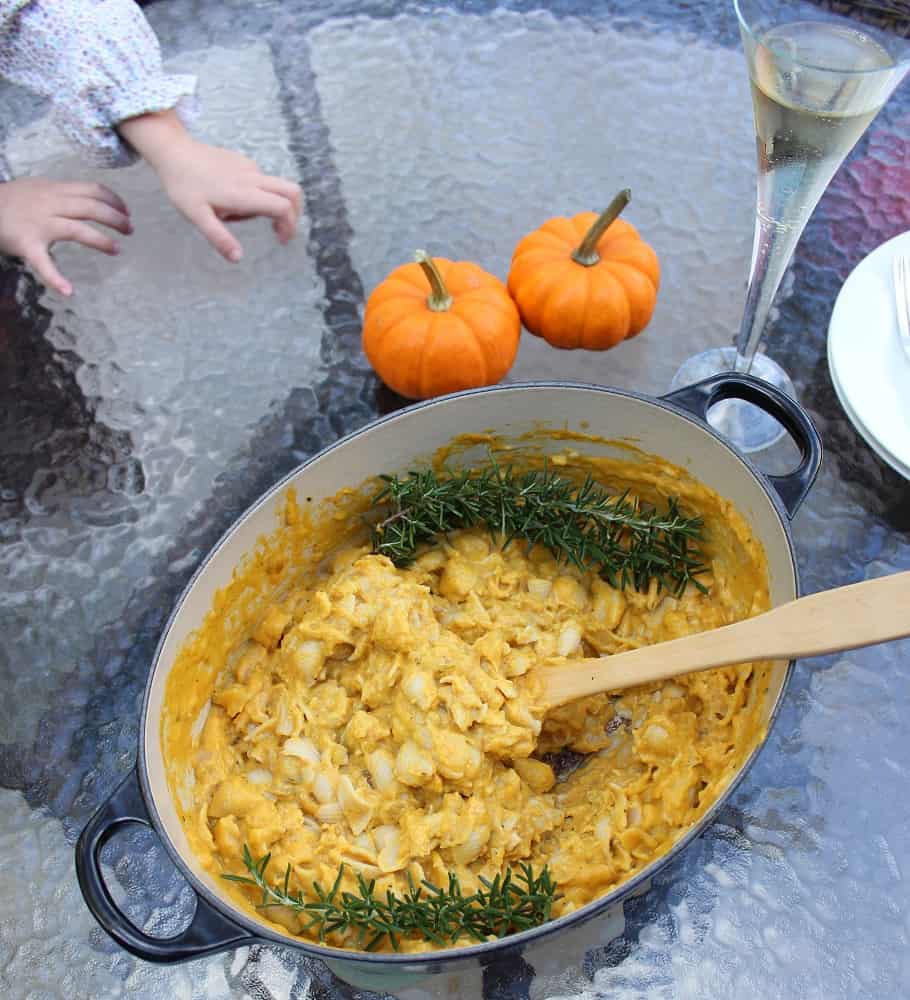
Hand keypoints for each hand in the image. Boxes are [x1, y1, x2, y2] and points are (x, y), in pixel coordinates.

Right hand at [0, 178, 130, 295]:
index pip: (91, 189)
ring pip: (77, 229)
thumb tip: (88, 199)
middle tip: (130, 230)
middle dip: (115, 218)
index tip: (126, 210)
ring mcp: (39, 223)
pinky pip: (43, 263)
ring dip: (102, 240)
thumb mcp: (37, 189)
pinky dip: (55, 278)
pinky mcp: (26, 244)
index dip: (113, 200)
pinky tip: (68, 291)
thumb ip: (61, 195)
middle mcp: (50, 204)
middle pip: (91, 207)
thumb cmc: (10, 202)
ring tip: (117, 249)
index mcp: (54, 190)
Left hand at [118, 111, 301, 261]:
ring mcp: (249, 167)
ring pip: (277, 187)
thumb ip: (219, 237)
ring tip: (243, 216)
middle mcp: (252, 178)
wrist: (172, 150)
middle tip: (281, 230)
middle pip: (292, 191)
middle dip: (295, 213)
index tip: (281, 240)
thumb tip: (238, 258)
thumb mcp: (196, 216)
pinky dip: (260, 194)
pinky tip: (235, 200)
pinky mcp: (243, 161)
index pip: (283, 207)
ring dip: (273, 205)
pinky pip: (262, 180)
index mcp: (244, 193)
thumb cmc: (183, 185)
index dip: (289, 226)